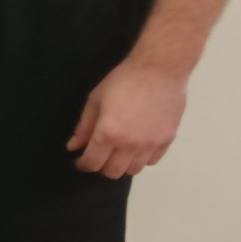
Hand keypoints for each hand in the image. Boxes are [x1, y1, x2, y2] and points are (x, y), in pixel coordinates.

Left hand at [68, 55, 188, 178]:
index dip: (83, 164)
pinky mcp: (167, 140)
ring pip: (134, 170)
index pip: (92, 163)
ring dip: (123, 164)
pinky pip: (152, 161)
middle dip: (101, 166)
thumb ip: (83, 127)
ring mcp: (151, 144)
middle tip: (99, 154)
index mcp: (109, 134)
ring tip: (119, 151)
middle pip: (113, 172)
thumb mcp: (95, 100)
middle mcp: (130, 144)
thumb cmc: (124, 80)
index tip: (81, 161)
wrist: (159, 69)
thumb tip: (73, 147)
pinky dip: (142, 159)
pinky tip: (137, 147)